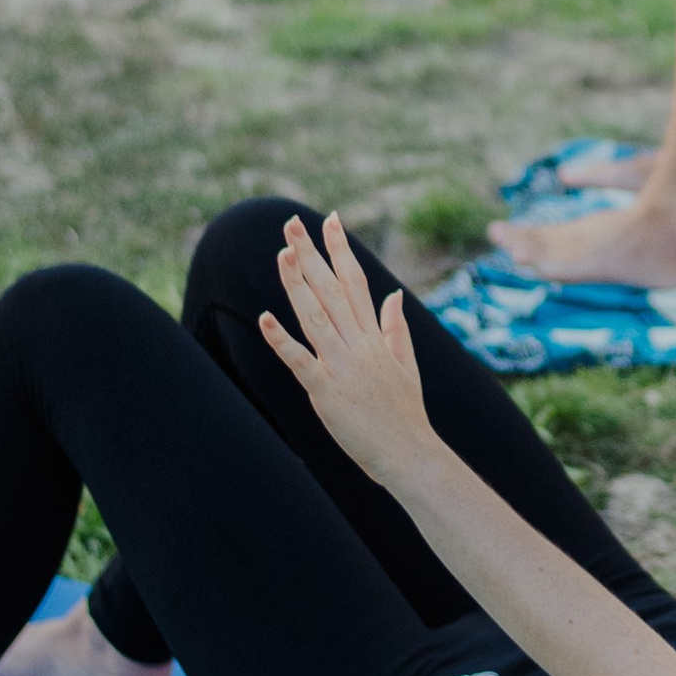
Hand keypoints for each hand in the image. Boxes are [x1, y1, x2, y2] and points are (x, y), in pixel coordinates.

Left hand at [259, 214, 436, 494]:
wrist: (410, 454)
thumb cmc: (405, 415)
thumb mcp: (406, 365)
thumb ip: (396, 328)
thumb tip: (393, 295)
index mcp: (375, 337)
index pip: (356, 282)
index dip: (341, 250)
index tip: (331, 220)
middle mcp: (359, 344)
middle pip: (331, 290)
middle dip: (311, 254)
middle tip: (292, 222)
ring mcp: (342, 366)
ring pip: (315, 316)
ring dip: (297, 284)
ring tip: (281, 254)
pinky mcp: (326, 391)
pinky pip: (300, 361)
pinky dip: (281, 340)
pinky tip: (265, 319)